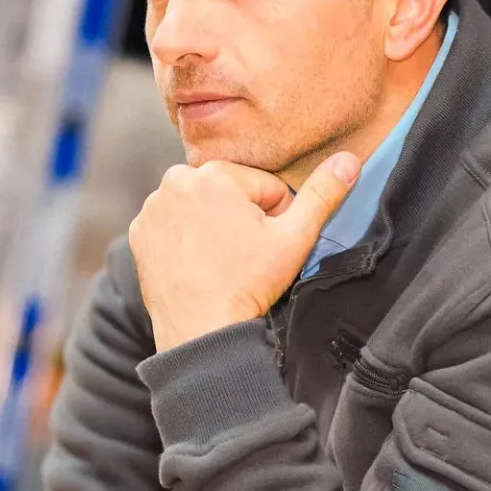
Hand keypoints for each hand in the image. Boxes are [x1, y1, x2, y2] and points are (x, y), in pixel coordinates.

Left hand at [128, 153, 360, 351]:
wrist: (200, 331)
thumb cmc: (248, 284)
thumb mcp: (296, 238)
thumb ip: (323, 194)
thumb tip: (350, 158)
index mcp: (215, 173)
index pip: (264, 188)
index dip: (274, 218)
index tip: (265, 246)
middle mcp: (176, 181)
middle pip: (229, 193)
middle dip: (242, 218)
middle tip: (243, 256)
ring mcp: (153, 208)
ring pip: (201, 207)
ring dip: (213, 226)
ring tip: (220, 261)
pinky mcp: (140, 233)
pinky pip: (174, 225)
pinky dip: (186, 240)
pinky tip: (197, 264)